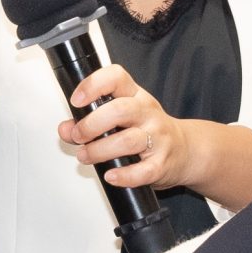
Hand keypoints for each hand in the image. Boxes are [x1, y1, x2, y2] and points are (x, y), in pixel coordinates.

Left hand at [58, 63, 190, 192]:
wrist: (186, 151)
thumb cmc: (149, 131)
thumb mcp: (121, 118)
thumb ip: (89, 121)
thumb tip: (65, 128)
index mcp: (136, 96)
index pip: (116, 77)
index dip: (94, 85)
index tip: (77, 100)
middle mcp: (148, 113)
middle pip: (120, 110)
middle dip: (91, 124)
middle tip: (78, 135)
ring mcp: (157, 137)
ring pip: (128, 141)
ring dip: (100, 150)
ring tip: (86, 156)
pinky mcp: (162, 163)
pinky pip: (143, 171)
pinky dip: (124, 175)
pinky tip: (111, 175)